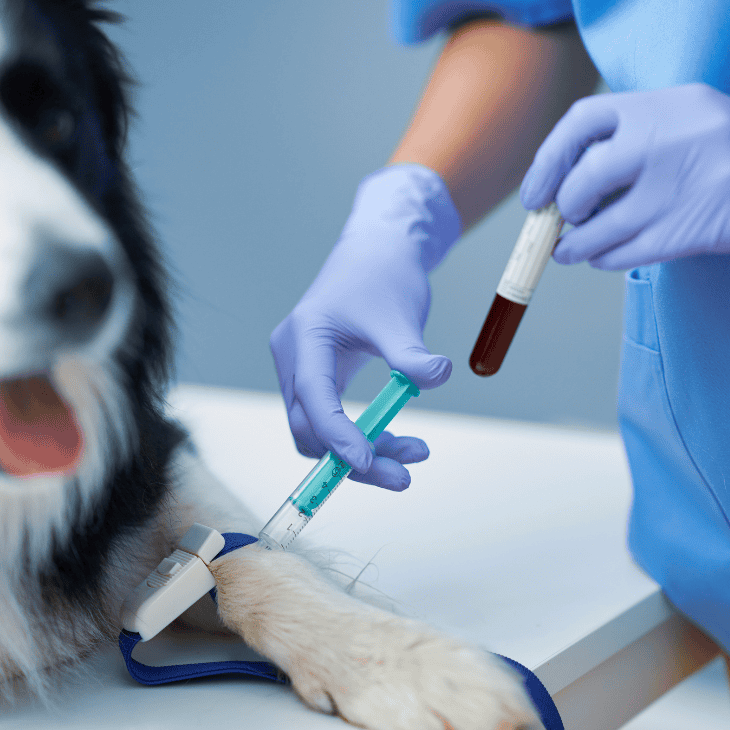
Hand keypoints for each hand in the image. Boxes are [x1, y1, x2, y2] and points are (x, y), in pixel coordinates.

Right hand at [270, 165, 459, 489]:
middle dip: (353, 457)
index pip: (314, 396)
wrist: (376, 252)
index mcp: (305, 336)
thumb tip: (436, 376)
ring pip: (319, 431)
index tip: (369, 464)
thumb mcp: (399, 314)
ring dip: (361, 452)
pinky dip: (362, 436)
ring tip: (416, 455)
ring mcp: (301, 370)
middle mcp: (293, 358)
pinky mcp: (317, 378)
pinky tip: (399, 441)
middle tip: (404, 476)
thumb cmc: (382, 276)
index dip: (338, 435)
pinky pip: (330, 420)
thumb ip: (411, 352)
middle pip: (309, 427)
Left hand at [520, 83, 729, 268]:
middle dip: (564, 206)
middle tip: (560, 220)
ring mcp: (691, 183)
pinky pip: (633, 250)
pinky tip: (601, 258)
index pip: (584, 121)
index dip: (548, 161)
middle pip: (587, 177)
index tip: (536, 193)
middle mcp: (675, 138)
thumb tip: (564, 182)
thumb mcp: (692, 118)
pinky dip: (605, 258)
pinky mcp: (706, 226)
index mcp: (668, 104)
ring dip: (576, 244)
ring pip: (605, 224)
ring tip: (569, 250)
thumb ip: (636, 136)